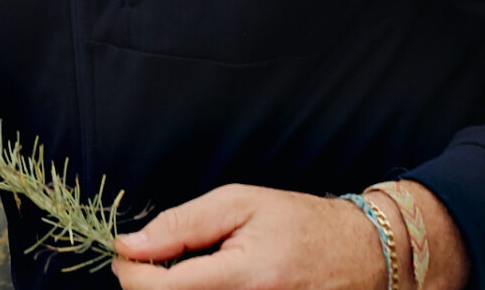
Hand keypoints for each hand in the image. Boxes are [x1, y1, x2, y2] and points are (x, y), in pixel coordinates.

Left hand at [111, 184, 386, 289]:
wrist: (360, 255)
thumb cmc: (300, 224)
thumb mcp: (238, 203)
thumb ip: (182, 225)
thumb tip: (133, 244)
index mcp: (248, 277)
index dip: (133, 273)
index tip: (124, 254)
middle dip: (150, 283)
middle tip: (152, 257)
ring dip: (173, 289)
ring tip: (187, 266)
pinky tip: (206, 280)